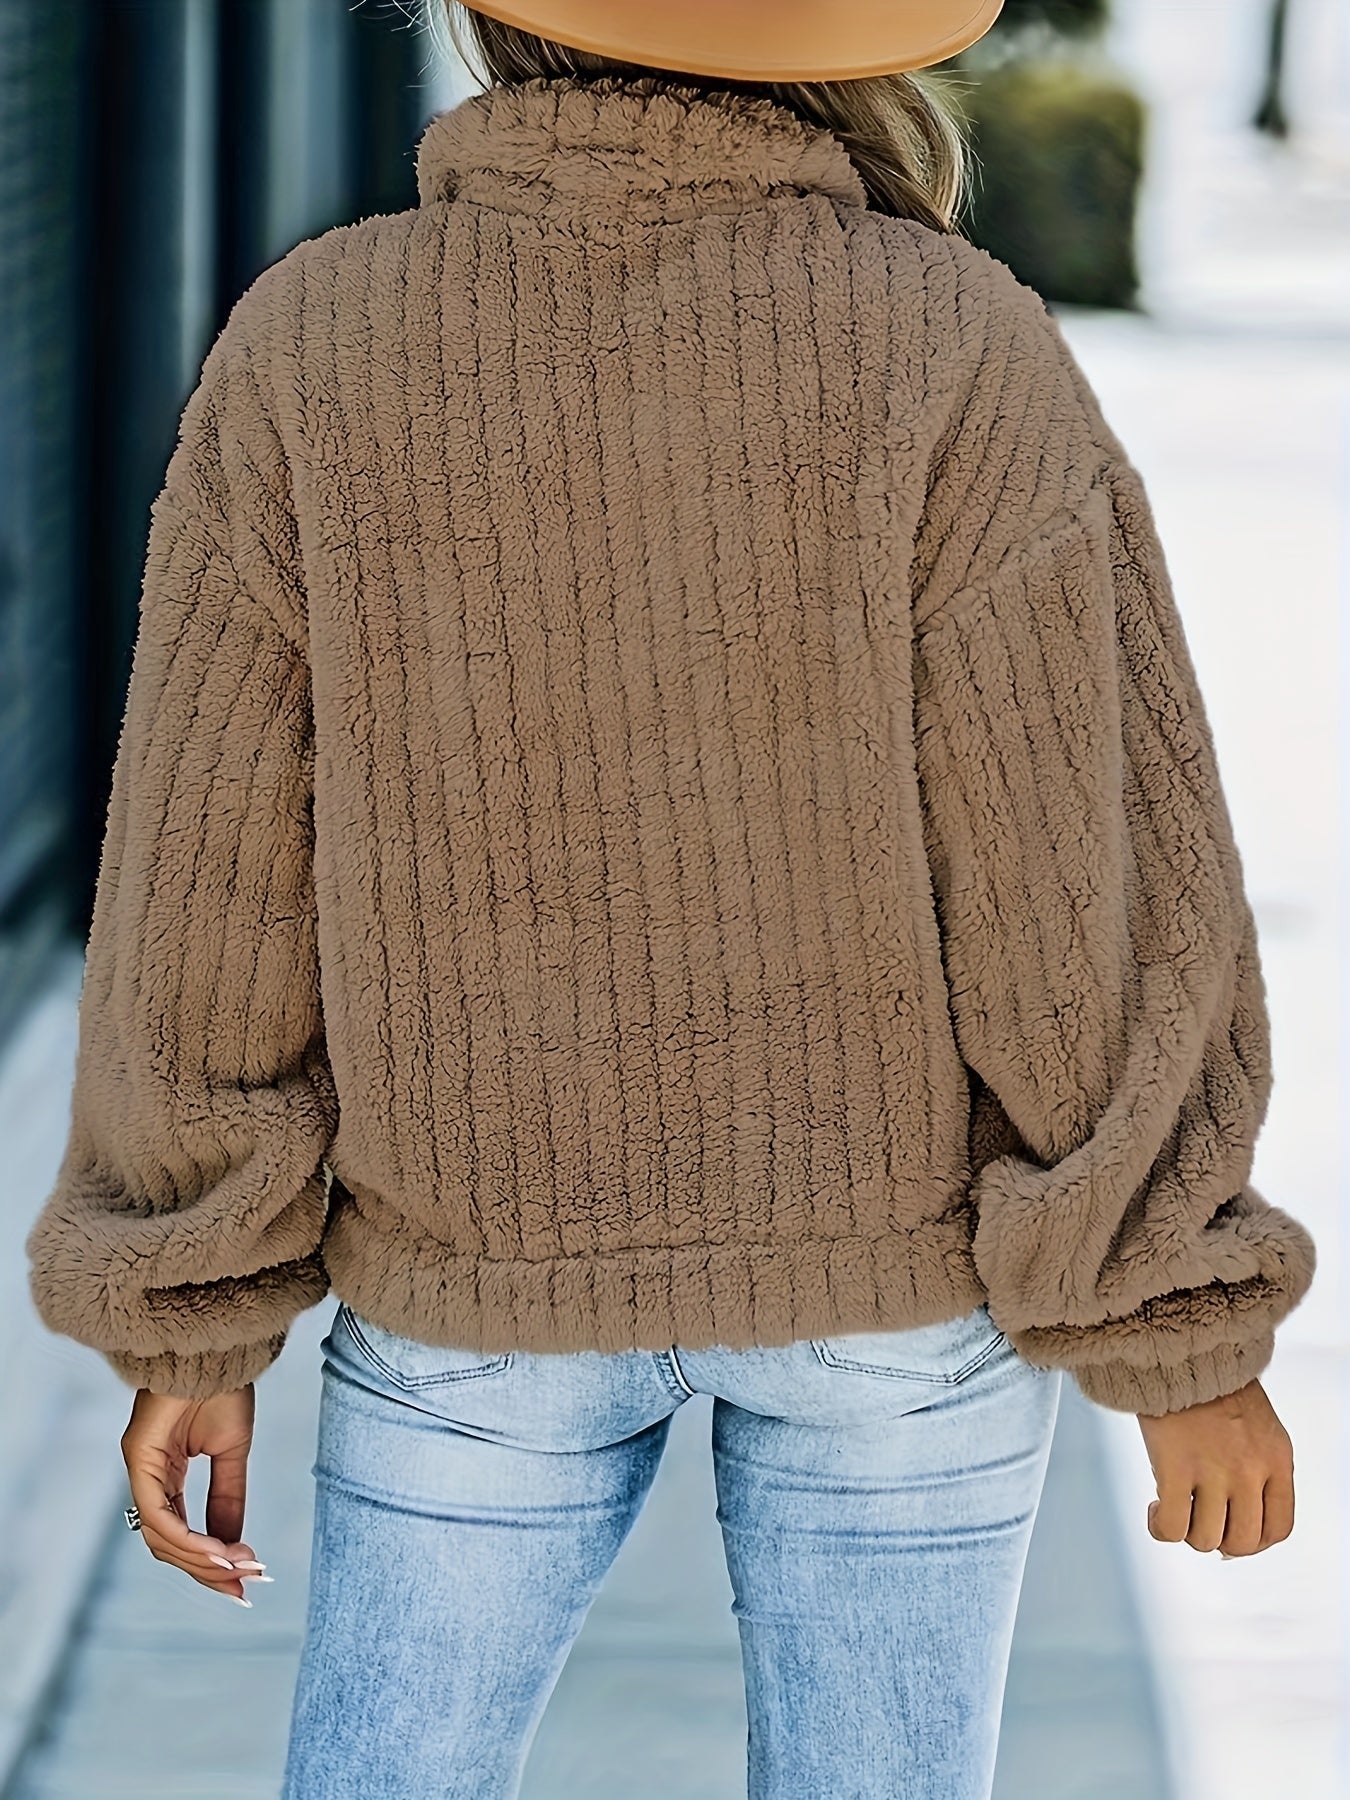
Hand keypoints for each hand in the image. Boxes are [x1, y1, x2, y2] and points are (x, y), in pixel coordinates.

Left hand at [120, 1385, 268, 1602]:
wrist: (218, 1349)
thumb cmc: (222, 1388)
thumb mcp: (232, 1452)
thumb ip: (227, 1498)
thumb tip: (232, 1545)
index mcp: (165, 1475)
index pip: (178, 1533)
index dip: (207, 1561)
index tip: (243, 1579)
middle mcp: (146, 1476)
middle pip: (167, 1544)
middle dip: (207, 1570)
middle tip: (245, 1584)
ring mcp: (139, 1468)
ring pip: (161, 1538)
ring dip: (201, 1561)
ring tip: (240, 1567)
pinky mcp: (139, 1458)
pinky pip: (158, 1515)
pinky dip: (190, 1539)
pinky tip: (220, 1551)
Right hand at [1136, 1377, 1293, 1557]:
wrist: (1182, 1349)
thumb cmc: (1215, 1383)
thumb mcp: (1259, 1426)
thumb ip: (1258, 1468)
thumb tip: (1236, 1516)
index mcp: (1277, 1460)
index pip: (1278, 1528)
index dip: (1255, 1542)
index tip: (1233, 1531)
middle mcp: (1250, 1471)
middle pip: (1242, 1541)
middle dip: (1219, 1539)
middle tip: (1201, 1519)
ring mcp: (1213, 1472)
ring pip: (1205, 1539)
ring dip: (1188, 1532)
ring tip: (1175, 1508)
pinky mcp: (1174, 1468)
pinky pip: (1172, 1528)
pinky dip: (1161, 1528)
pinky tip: (1155, 1509)